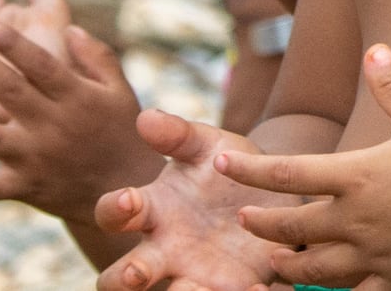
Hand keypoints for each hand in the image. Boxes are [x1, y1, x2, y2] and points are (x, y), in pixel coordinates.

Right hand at [94, 113, 290, 290]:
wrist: (277, 192)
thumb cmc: (227, 170)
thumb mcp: (210, 146)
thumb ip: (180, 135)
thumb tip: (146, 117)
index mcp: (153, 213)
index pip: (113, 216)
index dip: (114, 210)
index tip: (129, 200)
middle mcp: (163, 252)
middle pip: (119, 280)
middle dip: (124, 279)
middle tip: (138, 272)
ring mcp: (194, 276)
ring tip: (196, 286)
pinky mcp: (233, 288)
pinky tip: (256, 286)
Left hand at [216, 44, 390, 289]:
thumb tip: (375, 48)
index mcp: (358, 175)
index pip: (286, 172)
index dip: (248, 170)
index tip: (221, 166)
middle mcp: (355, 218)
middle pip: (289, 227)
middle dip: (260, 224)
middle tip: (244, 221)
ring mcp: (372, 253)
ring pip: (310, 270)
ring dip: (284, 266)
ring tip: (272, 261)